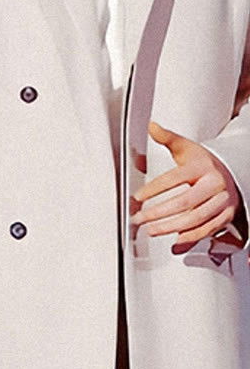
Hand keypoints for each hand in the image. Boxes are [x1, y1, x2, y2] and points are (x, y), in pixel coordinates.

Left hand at [134, 121, 243, 252]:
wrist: (230, 172)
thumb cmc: (202, 161)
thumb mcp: (185, 147)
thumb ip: (167, 138)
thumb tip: (151, 126)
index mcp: (202, 167)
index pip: (175, 178)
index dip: (155, 189)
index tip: (137, 197)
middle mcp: (215, 185)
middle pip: (186, 202)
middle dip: (160, 213)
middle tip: (139, 219)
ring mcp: (222, 201)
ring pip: (197, 219)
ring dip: (172, 228)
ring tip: (151, 230)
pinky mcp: (227, 215)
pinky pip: (209, 229)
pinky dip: (191, 237)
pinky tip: (175, 242)